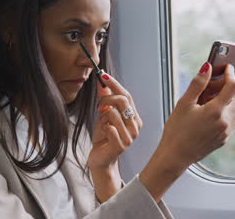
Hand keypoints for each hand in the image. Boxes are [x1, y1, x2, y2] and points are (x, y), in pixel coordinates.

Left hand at [88, 73, 142, 201]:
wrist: (100, 159)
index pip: (127, 95)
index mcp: (134, 117)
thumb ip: (104, 98)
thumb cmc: (103, 137)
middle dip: (106, 99)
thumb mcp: (103, 115)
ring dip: (102, 117)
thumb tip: (102, 80)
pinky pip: (109, 127)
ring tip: (102, 124)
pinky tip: (103, 134)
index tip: (103, 75)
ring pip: (113, 113)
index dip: (115, 84)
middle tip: (98, 106)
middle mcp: (135, 125)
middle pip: (122, 101)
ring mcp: (130, 136)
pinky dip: (102, 127)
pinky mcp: (122, 145)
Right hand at [140, 62, 234, 201]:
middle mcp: (226, 122)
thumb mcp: (183, 104)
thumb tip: (207, 68)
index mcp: (216, 111)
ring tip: (222, 95)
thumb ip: (197, 84)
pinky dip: (233, 111)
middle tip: (226, 79)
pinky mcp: (224, 139)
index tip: (226, 67)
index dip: (231, 73)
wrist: (175, 156)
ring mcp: (227, 132)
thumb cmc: (176, 131)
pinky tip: (218, 111)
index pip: (233, 86)